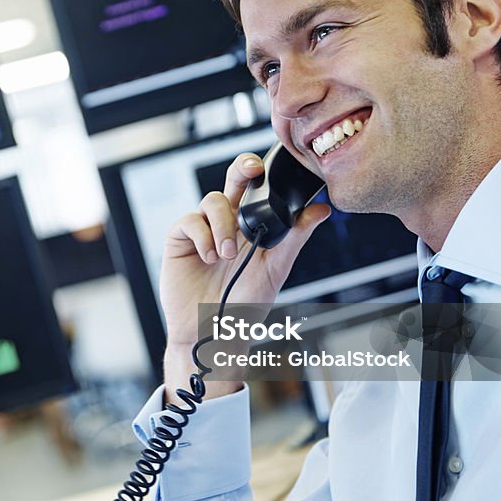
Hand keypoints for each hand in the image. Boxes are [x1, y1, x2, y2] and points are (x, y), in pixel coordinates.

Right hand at [159, 152, 330, 402]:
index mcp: (251, 226)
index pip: (257, 189)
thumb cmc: (243, 306)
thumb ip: (295, 237)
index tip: (270, 167)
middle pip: (232, 181)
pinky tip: (210, 258)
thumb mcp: (275, 270)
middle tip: (251, 171)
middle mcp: (226, 223)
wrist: (213, 333)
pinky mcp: (179, 240)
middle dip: (241, 169)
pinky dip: (202, 237)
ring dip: (223, 224)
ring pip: (212, 200)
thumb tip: (322, 210)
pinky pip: (189, 221)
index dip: (261, 173)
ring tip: (228, 254)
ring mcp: (202, 230)